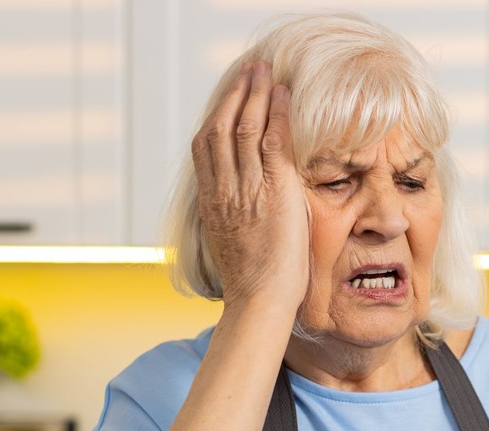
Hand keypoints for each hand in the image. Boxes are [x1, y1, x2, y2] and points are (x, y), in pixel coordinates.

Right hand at [191, 60, 310, 310]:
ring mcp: (246, 189)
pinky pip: (272, 142)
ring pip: (243, 127)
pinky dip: (276, 114)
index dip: (216, 117)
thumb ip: (236, 217)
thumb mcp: (235, 243)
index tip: (228, 99)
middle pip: (220, 128)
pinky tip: (283, 94)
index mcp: (211, 202)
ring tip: (263, 71)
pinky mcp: (272, 191)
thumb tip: (245, 210)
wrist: (259, 302)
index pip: (206, 149)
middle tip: (247, 70)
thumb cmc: (253, 285)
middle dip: (234, 95)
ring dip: (254, 94)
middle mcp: (223, 190)